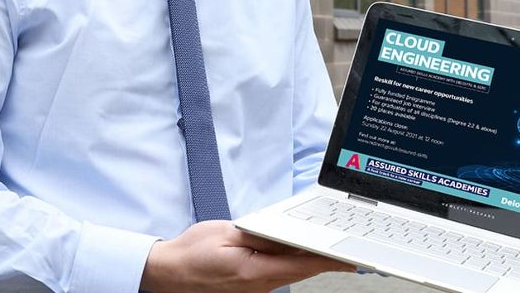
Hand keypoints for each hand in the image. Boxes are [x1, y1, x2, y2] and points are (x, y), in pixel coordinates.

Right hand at [140, 220, 355, 292]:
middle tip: (349, 248)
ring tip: (329, 245)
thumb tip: (292, 232)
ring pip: (291, 272)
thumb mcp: (229, 234)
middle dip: (324, 258)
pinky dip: (293, 262)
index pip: (302, 266)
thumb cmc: (192, 252)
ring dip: (309, 259)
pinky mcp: (251, 285)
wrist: (168, 272)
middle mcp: (259, 285)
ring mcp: (256, 288)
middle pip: (301, 270)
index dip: (330, 260)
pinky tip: (299, 251)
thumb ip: (263, 234)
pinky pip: (279, 273)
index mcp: (254, 271)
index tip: (351, 257)